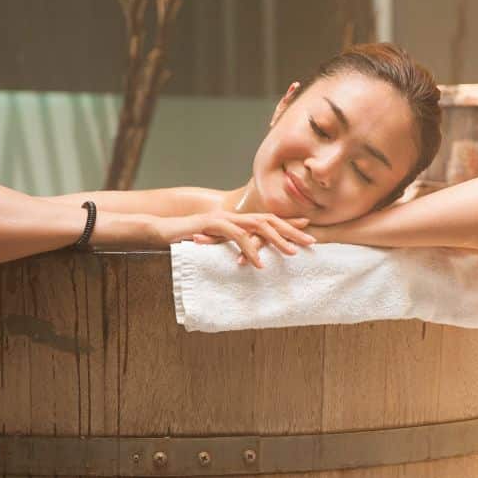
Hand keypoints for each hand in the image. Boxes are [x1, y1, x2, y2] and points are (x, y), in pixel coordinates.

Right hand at [155, 210, 316, 267]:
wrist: (165, 230)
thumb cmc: (192, 238)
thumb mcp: (218, 242)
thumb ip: (233, 244)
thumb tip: (248, 255)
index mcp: (239, 219)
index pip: (270, 219)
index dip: (289, 223)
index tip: (309, 229)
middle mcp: (236, 215)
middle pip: (271, 220)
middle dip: (292, 231)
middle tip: (311, 242)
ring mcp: (226, 218)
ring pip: (259, 226)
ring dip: (277, 240)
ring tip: (292, 253)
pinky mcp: (215, 225)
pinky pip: (237, 237)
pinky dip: (250, 249)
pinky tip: (259, 263)